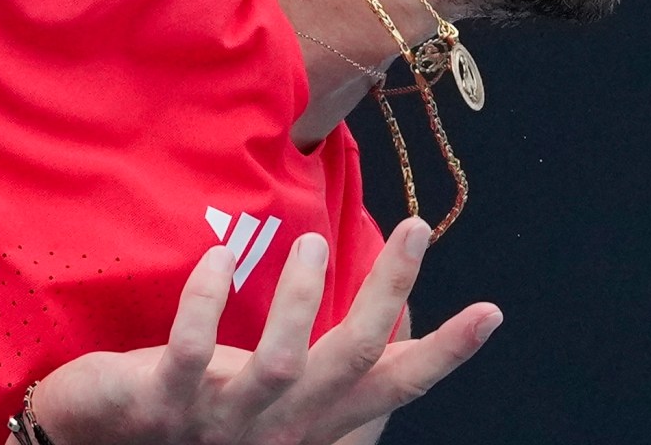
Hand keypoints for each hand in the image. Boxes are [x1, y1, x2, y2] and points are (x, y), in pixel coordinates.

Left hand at [29, 219, 499, 444]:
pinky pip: (187, 352)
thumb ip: (321, 370)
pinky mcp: (160, 401)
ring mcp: (219, 420)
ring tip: (316, 242)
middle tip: (417, 226)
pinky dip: (204, 302)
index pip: (389, 386)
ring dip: (301, 301)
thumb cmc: (194, 417)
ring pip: (278, 364)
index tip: (490, 310)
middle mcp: (276, 425)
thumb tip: (386, 323)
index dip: (443, 353)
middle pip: (349, 361)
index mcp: (309, 420)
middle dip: (389, 292)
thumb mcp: (271, 398)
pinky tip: (216, 258)